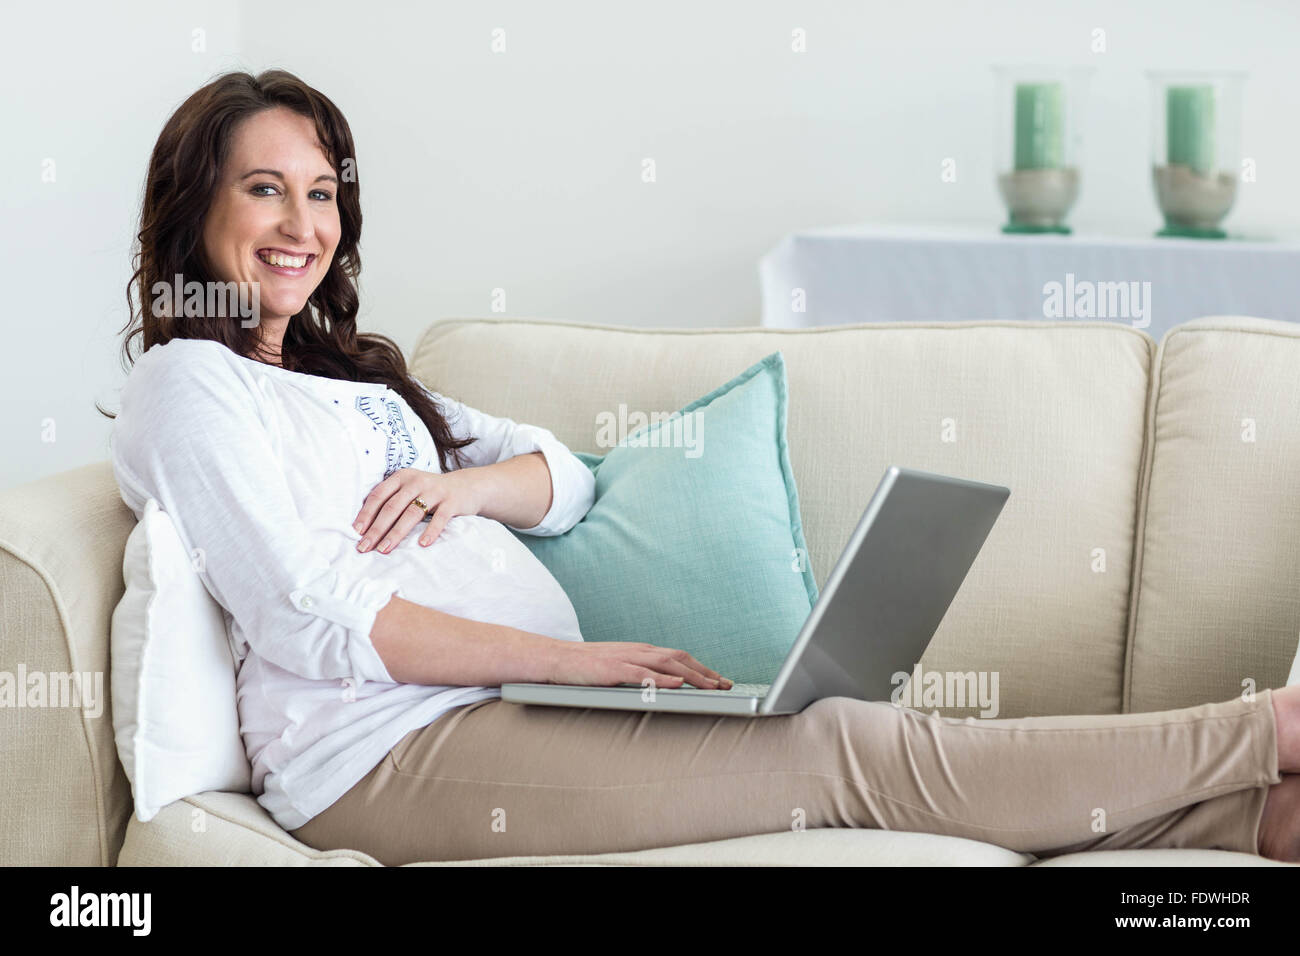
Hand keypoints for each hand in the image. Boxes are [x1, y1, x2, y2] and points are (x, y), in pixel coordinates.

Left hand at [354, 467, 486, 553]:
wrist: (467, 486)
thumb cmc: (431, 493)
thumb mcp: (410, 488)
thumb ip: (391, 500)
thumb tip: (364, 527)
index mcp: (402, 477)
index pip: (379, 495)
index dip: (366, 514)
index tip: (356, 532)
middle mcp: (416, 481)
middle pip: (392, 507)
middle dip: (376, 529)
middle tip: (364, 547)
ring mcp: (435, 491)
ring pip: (412, 513)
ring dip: (396, 534)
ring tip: (384, 550)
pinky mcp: (452, 501)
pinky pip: (440, 518)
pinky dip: (430, 531)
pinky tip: (422, 544)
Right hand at [546, 641, 732, 689]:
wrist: (553, 659)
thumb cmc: (584, 667)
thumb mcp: (617, 668)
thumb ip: (638, 674)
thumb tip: (663, 686)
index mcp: (640, 651)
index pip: (678, 656)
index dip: (702, 668)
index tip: (720, 681)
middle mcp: (637, 650)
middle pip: (679, 657)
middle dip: (705, 672)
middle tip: (725, 685)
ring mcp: (625, 658)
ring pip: (667, 663)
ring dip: (692, 675)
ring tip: (711, 686)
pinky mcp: (612, 669)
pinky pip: (641, 673)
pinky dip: (662, 678)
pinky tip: (676, 684)